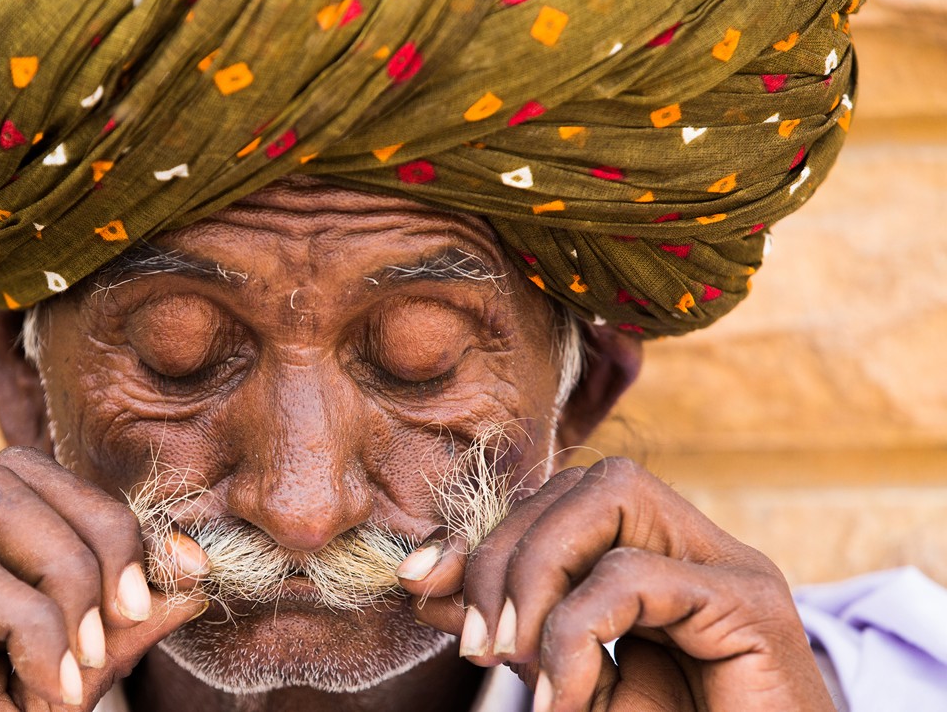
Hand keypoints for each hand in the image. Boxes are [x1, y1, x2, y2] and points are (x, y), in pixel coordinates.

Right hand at [0, 446, 208, 710]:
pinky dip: (30, 625)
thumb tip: (189, 582)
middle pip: (21, 471)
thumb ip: (114, 640)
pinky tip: (50, 687)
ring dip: (65, 572)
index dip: (126, 521)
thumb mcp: (59, 693)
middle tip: (129, 617)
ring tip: (82, 661)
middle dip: (101, 533)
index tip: (191, 569)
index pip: (52, 491)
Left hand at [399, 457, 832, 711]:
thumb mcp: (564, 683)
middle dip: (503, 551)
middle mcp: (697, 549)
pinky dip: (578, 631)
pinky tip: (566, 697)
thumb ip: (505, 627)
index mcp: (656, 559)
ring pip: (611, 494)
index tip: (420, 583)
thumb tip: (427, 581)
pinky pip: (637, 574)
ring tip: (512, 661)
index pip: (559, 501)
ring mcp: (731, 569)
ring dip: (536, 571)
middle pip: (581, 482)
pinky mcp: (753, 608)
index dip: (483, 534)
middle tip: (477, 646)